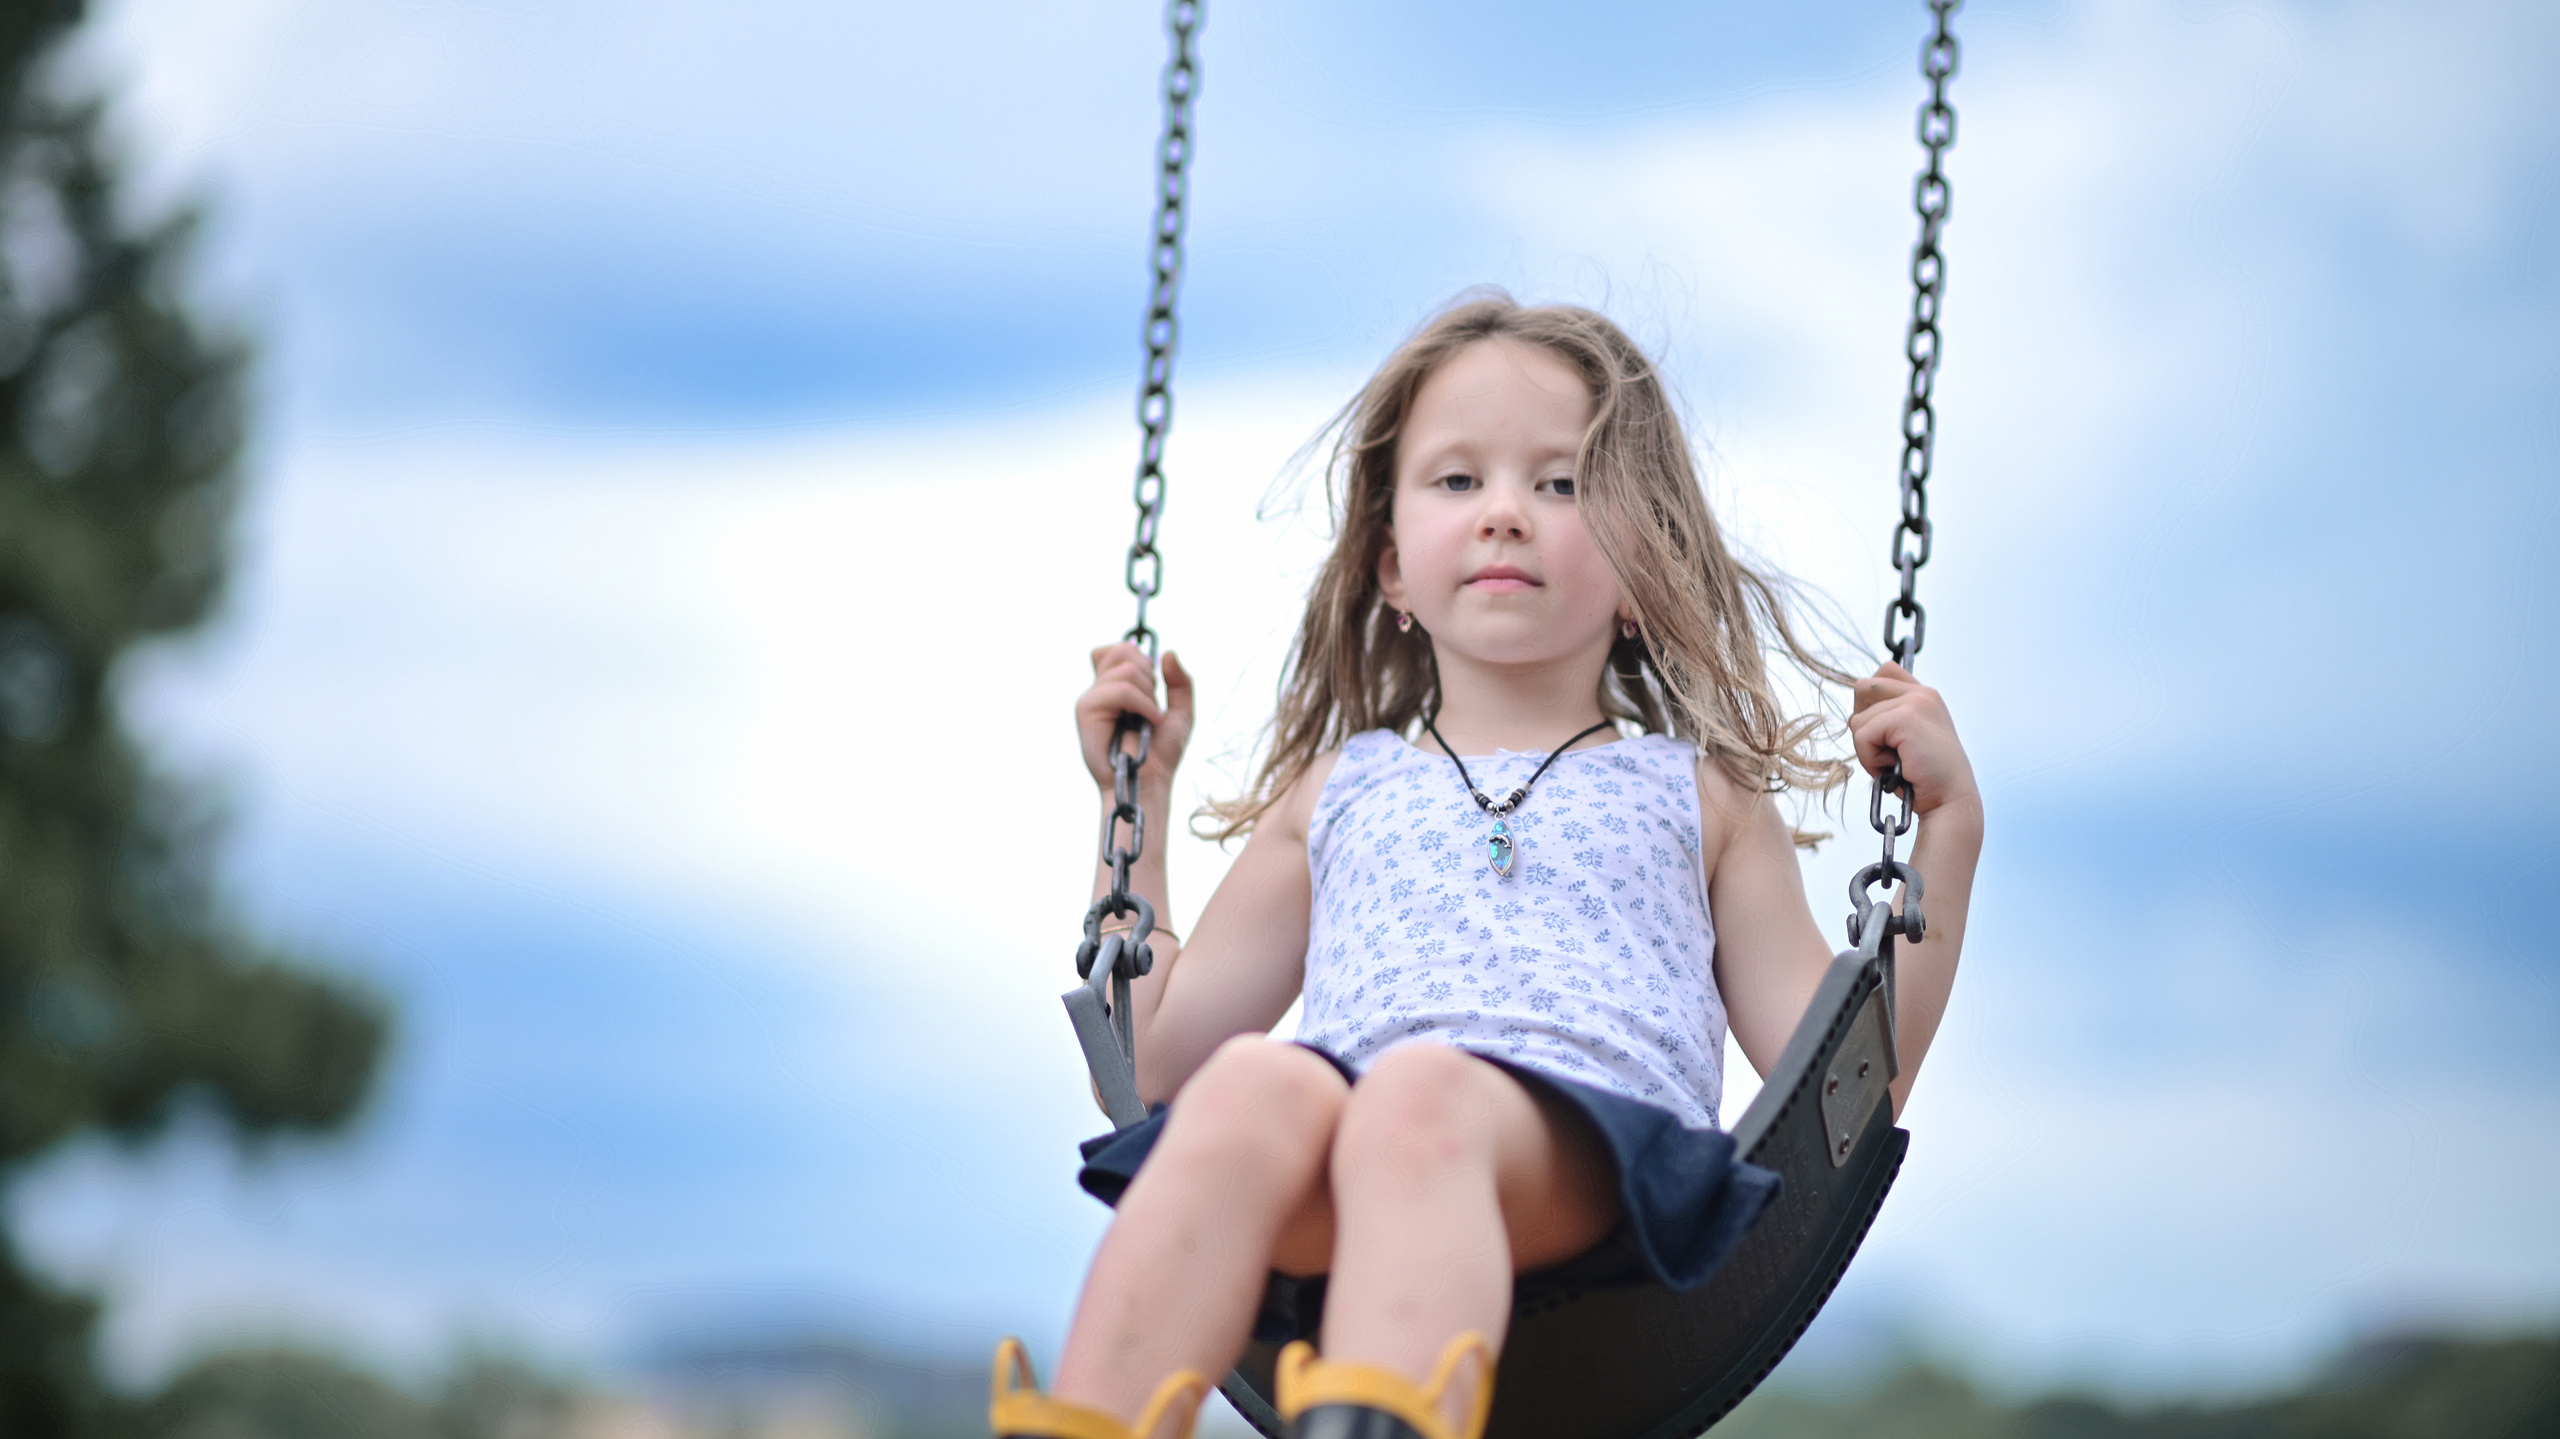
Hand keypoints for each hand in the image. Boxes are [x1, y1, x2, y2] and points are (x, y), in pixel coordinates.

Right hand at [1076, 642, 1194, 793]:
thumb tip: (1167, 652)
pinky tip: (1150, 721)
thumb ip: (1180, 681)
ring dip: (1149, 695)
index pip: (1116, 649)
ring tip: (1150, 719)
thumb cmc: (1161, 753)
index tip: (1152, 687)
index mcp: (1114, 687)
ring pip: (1126, 670)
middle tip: (1152, 705)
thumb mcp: (1182, 711)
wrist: (1151, 782)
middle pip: (1121, 650)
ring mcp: (1091, 699)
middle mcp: (1099, 690)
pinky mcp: (1086, 711)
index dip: (1137, 657)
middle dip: (1148, 674)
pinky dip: (1143, 704)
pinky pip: (1120, 690)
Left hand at [1848, 663, 1978, 818]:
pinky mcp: (1905, 718)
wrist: (1950, 801)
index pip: (1884, 671)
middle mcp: (1922, 693)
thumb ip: (1889, 718)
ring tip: (1896, 763)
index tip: (1886, 732)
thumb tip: (1854, 714)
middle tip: (1888, 750)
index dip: (1871, 700)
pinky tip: (1895, 769)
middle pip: (1862, 688)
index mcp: (1924, 695)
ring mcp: (1915, 702)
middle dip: (1864, 724)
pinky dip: (1870, 759)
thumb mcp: (1907, 740)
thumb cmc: (1925, 778)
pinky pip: (1862, 736)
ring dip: (1868, 749)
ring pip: (1857, 719)